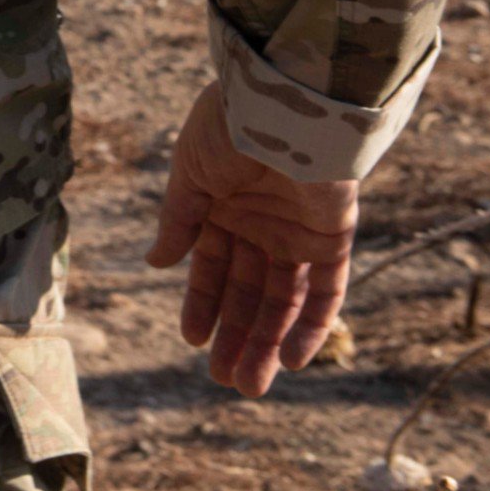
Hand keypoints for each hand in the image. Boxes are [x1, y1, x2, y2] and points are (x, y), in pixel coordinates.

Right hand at [146, 80, 358, 397]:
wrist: (282, 105)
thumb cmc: (227, 128)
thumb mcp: (190, 173)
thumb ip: (180, 219)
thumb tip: (156, 262)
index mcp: (223, 208)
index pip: (213, 268)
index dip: (203, 305)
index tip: (193, 340)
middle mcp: (261, 225)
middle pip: (249, 293)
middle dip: (237, 337)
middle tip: (225, 382)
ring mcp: (298, 234)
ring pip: (284, 302)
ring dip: (268, 342)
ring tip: (249, 385)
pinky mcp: (333, 238)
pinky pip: (326, 292)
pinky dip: (312, 326)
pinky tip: (293, 359)